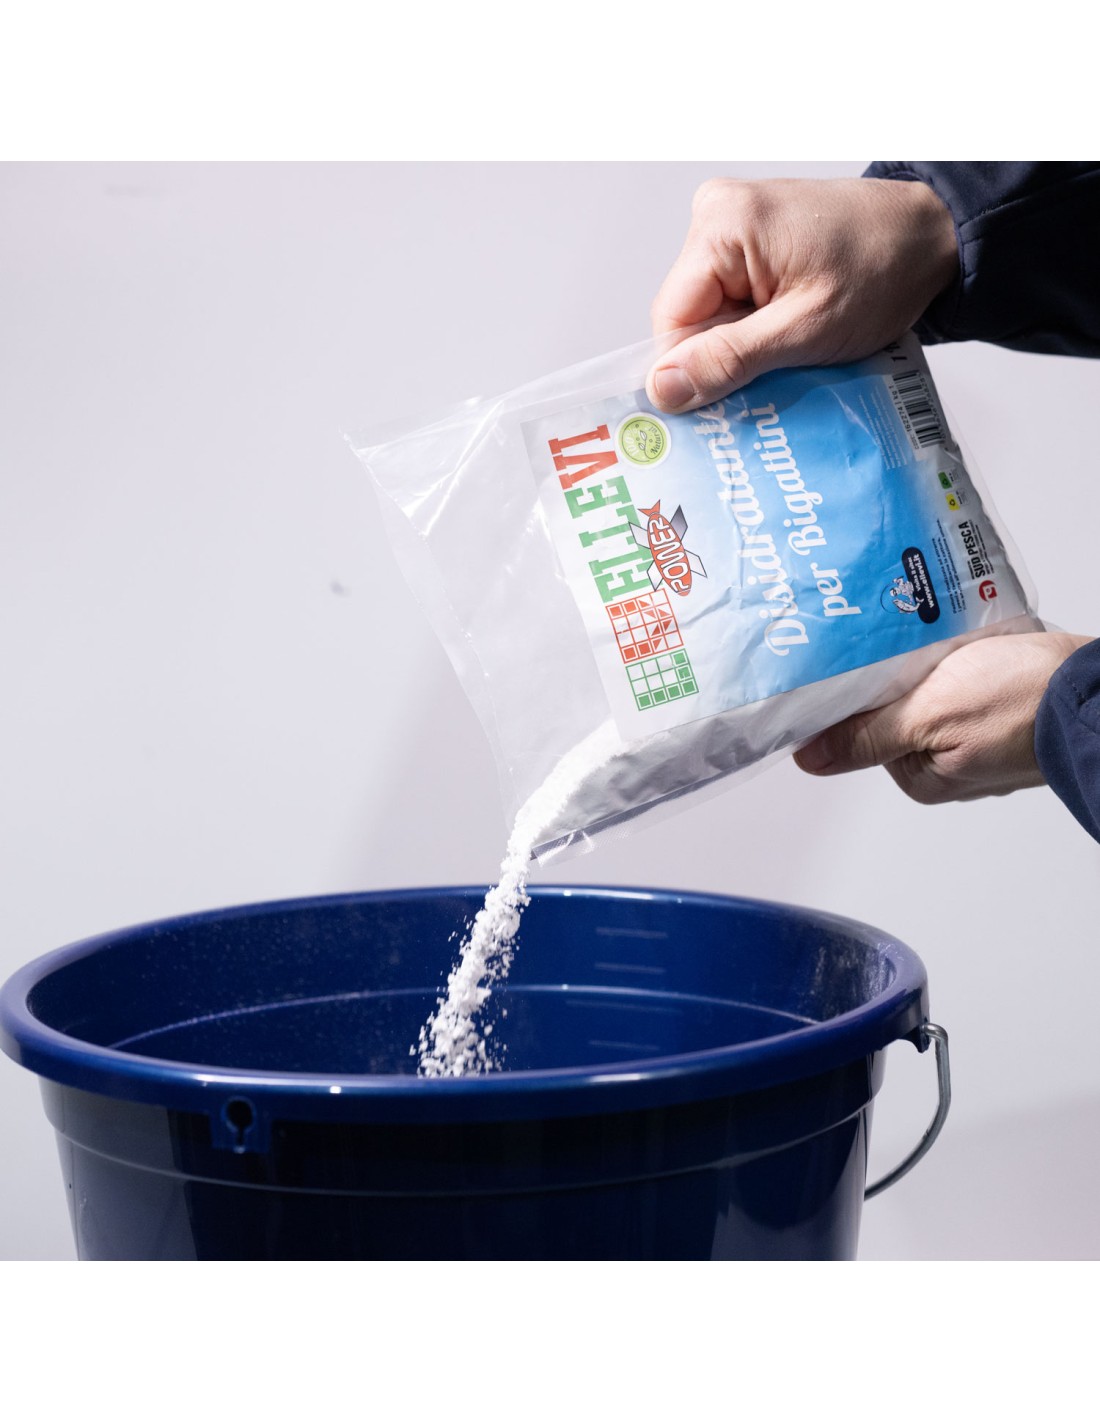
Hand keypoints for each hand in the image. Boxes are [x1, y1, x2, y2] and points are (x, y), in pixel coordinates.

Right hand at [646, 176, 958, 412]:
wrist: (932, 236)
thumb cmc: (884, 269)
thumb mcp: (805, 330)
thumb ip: (729, 361)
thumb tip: (663, 390)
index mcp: (722, 225)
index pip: (671, 321)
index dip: (696, 370)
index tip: (729, 402)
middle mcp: (717, 215)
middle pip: (689, 319)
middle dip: (724, 359)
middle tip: (770, 380)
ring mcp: (733, 226)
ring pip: (711, 316)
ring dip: (744, 349)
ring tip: (789, 355)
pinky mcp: (751, 241)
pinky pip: (732, 301)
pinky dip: (756, 330)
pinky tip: (788, 339)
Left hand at [793, 631, 1093, 803]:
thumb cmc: (1022, 701)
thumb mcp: (929, 715)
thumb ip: (868, 736)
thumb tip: (808, 758)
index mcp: (922, 776)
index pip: (863, 730)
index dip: (859, 694)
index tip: (860, 661)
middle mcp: (949, 766)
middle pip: (897, 710)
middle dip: (901, 675)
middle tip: (915, 647)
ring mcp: (981, 739)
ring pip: (933, 692)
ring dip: (935, 663)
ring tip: (948, 645)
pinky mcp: (1006, 712)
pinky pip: (968, 683)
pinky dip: (966, 662)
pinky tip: (975, 647)